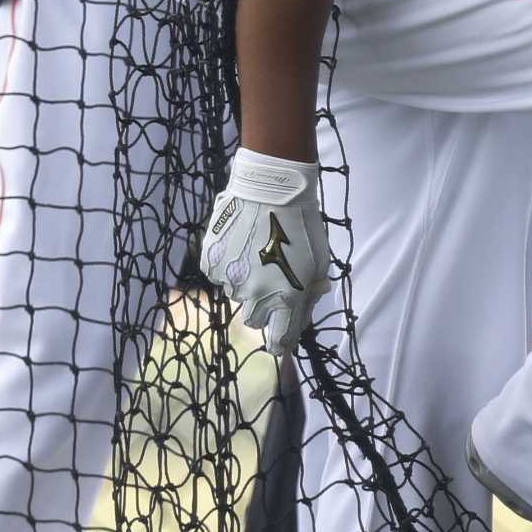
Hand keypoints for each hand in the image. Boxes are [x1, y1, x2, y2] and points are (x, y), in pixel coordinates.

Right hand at [199, 148, 330, 357]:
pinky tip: (239, 244)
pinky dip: (227, 265)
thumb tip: (303, 310)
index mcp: (287, 297)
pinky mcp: (212, 263)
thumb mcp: (319, 261)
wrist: (271, 188)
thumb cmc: (302, 224)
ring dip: (245, 282)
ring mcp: (231, 279)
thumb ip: (311, 292)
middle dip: (263, 307)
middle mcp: (256, 295)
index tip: (280, 340)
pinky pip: (219, 275)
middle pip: (255, 319)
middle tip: (269, 281)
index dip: (282, 342)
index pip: (282, 339)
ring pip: (236, 294)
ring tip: (255, 253)